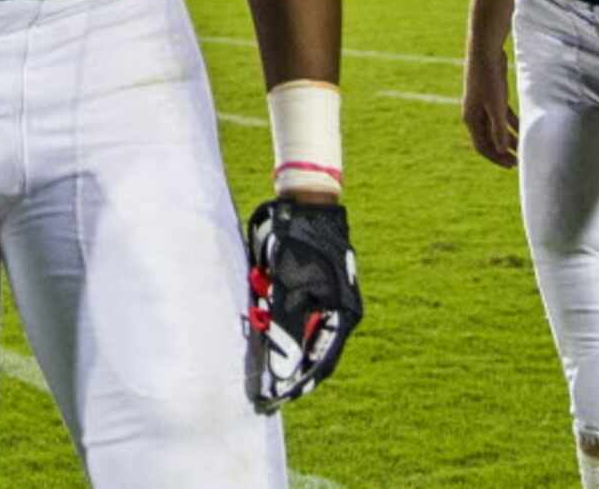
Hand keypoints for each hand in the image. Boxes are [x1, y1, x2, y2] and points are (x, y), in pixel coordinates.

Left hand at [244, 197, 362, 410]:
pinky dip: (272, 305)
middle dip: (280, 351)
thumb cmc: (301, 243)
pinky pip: (288, 304)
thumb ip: (286, 330)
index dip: (298, 382)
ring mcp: (324, 295)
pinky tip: (258, 289)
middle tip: (257, 355)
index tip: (275, 398)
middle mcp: (337, 310)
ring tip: (256, 306)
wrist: (304, 199)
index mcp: (342, 315)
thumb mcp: (291, 288)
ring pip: (294, 324)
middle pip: (306, 345)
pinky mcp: (309, 281)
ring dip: (273, 325)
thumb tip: (282, 370)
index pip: (320, 363)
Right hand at [462, 47, 517, 168]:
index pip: (482, 146)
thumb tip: (502, 150)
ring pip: (496, 128)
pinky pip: (502, 116)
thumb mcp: (496, 106)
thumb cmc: (488, 78)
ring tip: (524, 149)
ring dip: (509, 139)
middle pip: (488, 139)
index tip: (512, 165)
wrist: (485, 52)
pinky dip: (511, 124)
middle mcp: (475, 114)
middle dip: (503, 151)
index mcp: (471, 118)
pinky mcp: (493, 97)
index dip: (496, 158)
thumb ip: (499, 129)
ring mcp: (483, 105)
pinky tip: (524, 128)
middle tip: (519, 162)